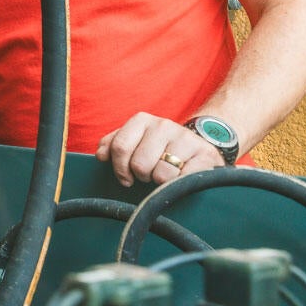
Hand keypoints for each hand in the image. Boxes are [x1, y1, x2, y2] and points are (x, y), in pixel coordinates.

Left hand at [96, 112, 224, 187]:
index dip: (120, 168)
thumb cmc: (160, 148)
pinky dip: (178, 184)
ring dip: (160, 181)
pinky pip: (181, 180)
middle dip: (142, 176)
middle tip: (150, 173)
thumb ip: (114, 144)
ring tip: (165, 174)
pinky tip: (181, 176)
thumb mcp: (135, 141)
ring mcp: (185, 139)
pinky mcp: (204, 155)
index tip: (126, 177)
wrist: (199, 145)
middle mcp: (163, 125)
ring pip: (160, 174)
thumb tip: (101, 154)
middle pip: (139, 164)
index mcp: (142, 120)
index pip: (120, 147)